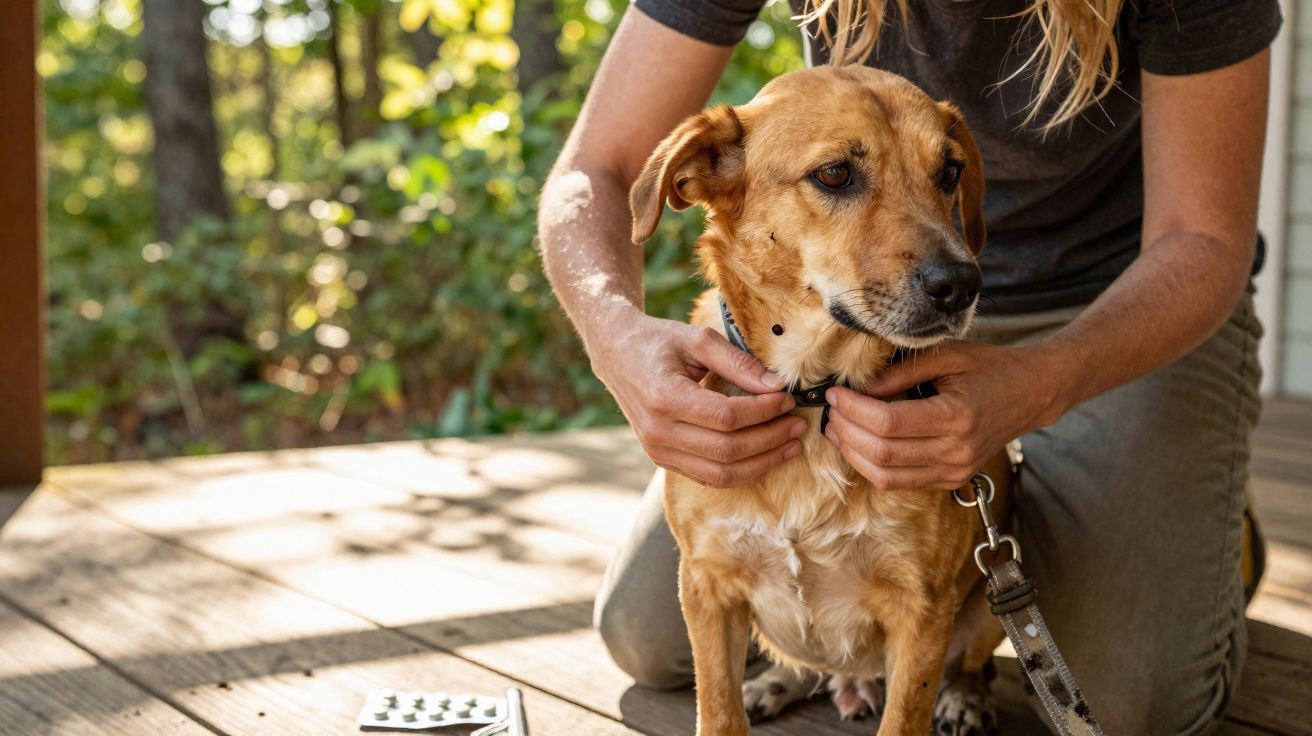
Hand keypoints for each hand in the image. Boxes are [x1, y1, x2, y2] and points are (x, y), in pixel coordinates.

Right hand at [591, 310, 806, 487]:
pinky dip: (742, 472)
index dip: (764, 412)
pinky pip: (709, 477)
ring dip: (762, 463)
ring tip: (791, 445)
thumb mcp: (698, 339)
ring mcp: (658, 451)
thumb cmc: (658, 341)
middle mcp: (658, 431)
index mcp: (665, 397)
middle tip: (798, 423)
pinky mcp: (662, 459)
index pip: (727, 417)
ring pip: (721, 473)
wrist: (616, 353)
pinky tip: (765, 457)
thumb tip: (777, 386)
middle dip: (771, 439)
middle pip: (728, 450)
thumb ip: (738, 362)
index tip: (787, 399)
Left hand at [822, 341, 1070, 490]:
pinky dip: (872, 466)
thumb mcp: (945, 355)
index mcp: (956, 417)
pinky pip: (900, 482)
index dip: (852, 410)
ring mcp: (955, 471)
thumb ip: (898, 372)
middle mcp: (956, 451)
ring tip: (837, 429)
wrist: (1031, 393)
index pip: (887, 423)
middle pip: (882, 453)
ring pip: (886, 476)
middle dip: (846, 431)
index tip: (835, 393)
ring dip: (853, 454)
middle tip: (830, 410)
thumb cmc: (988, 367)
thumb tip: (857, 389)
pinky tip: (858, 444)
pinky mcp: (951, 481)